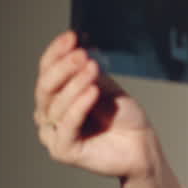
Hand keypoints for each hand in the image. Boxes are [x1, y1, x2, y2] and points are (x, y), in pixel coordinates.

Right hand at [34, 31, 154, 178]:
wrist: (142, 144)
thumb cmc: (123, 117)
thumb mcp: (106, 86)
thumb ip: (88, 72)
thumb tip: (77, 48)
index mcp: (56, 96)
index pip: (47, 70)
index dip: (56, 52)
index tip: (71, 36)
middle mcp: (49, 114)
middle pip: (46, 86)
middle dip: (64, 67)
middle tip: (81, 54)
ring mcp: (54, 133)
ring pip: (56, 105)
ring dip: (75, 84)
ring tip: (92, 70)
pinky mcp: (62, 150)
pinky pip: (67, 125)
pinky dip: (79, 106)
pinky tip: (92, 92)